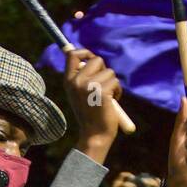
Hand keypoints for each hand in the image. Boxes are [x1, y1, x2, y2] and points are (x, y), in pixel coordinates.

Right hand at [65, 47, 122, 161]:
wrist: (94, 134)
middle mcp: (76, 81)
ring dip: (112, 83)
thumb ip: (82, 77)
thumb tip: (88, 57)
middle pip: (96, 59)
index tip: (91, 58)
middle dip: (104, 70)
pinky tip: (112, 102)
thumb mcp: (79, 93)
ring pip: (109, 71)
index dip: (85, 52)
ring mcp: (88, 86)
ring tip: (107, 97)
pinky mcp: (101, 91)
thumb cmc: (90, 114)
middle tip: (103, 86)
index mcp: (68, 81)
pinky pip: (115, 82)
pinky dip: (117, 91)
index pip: (72, 54)